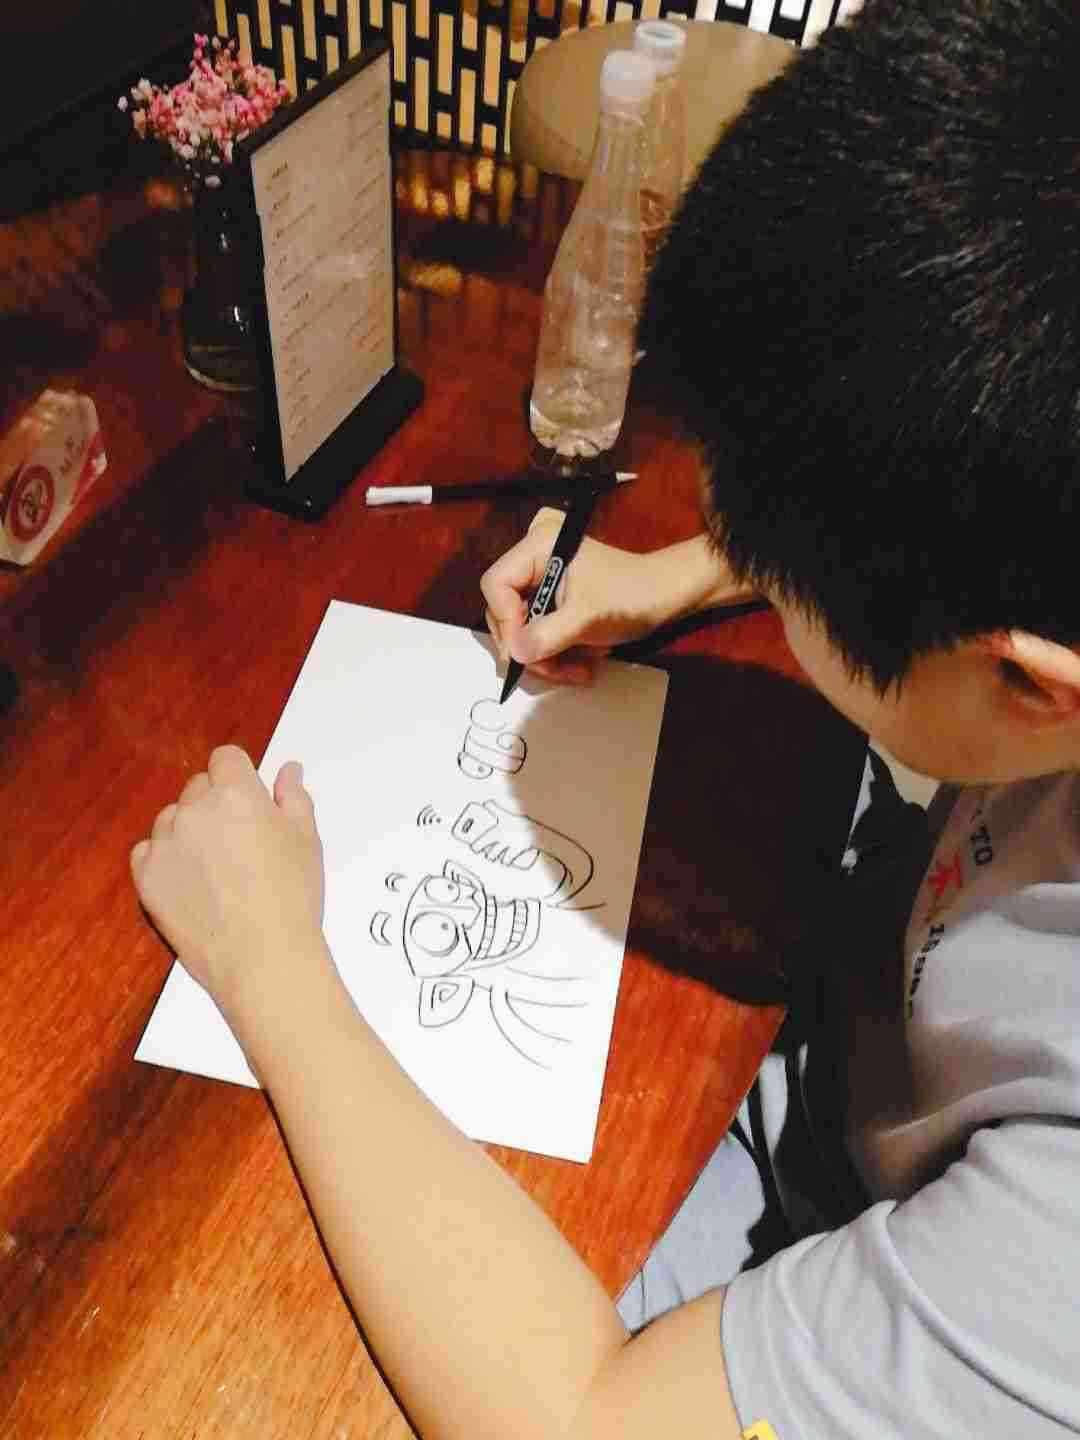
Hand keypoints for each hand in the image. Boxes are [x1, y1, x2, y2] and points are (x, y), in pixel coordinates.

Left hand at [130, 746, 325, 1012]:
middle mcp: (195, 811)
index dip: (239, 777)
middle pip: (198, 787)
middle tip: (241, 842)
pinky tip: (193, 882)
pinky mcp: (146, 877)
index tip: (247, 799)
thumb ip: (293, 797)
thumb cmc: (291, 900)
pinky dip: (165, 860)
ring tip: (218, 868)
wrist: (263, 958)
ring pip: (172, 818)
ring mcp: (165, 843)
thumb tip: (287, 772)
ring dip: (189, 831)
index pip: (226, 759)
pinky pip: (147, 851)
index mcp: (236, 793)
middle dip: (216, 805)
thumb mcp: (306, 840)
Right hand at [480, 507, 665, 684]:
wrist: (665, 596)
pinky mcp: (551, 597)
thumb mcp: (587, 618)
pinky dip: (555, 652)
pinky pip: (536, 631)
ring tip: (577, 671)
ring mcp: (541, 578)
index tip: (525, 650)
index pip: (496, 585)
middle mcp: (533, 556)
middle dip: (529, 646)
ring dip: (546, 657)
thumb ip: (548, 635)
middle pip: (505, 610)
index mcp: (538, 544)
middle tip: (555, 670)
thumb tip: (514, 653)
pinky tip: (579, 661)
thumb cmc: (631, 596)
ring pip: (520, 628)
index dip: (506, 621)